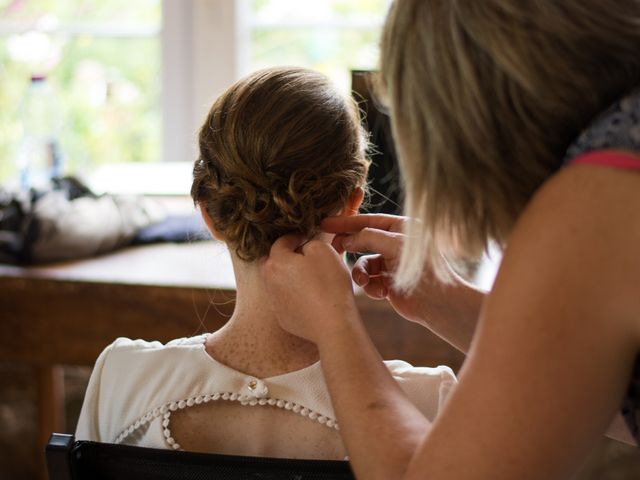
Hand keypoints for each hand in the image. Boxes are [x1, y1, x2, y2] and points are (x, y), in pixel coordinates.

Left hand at [260, 234, 359, 343]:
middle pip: (273, 262)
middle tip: (305, 257)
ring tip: (310, 278)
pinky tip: (311, 297)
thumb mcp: (323, 251)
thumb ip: (309, 243)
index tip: (306, 237)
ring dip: (290, 277)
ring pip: (278, 282)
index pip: (282, 242)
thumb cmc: (329, 285)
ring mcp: (274, 302)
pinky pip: (286, 300)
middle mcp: (269, 281)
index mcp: (276, 262)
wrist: (333, 325)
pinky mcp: (282, 318)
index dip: (295, 237)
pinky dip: (295, 296)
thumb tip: (304, 248)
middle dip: (286, 257)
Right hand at [323, 214, 456, 325]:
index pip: (368, 221)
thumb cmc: (422, 270)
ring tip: (363, 282)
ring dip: (361, 274)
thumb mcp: (394, 246)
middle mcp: (396, 243)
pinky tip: (382, 294)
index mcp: (402, 228)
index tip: (325, 223)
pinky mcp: (389, 282)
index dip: (346, 222)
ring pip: (364, 264)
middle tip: (332, 251)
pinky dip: (371, 287)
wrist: (438, 304)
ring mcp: (392, 263)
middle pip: (363, 240)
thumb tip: (346, 238)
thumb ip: (368, 237)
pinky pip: (369, 281)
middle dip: (350, 248)